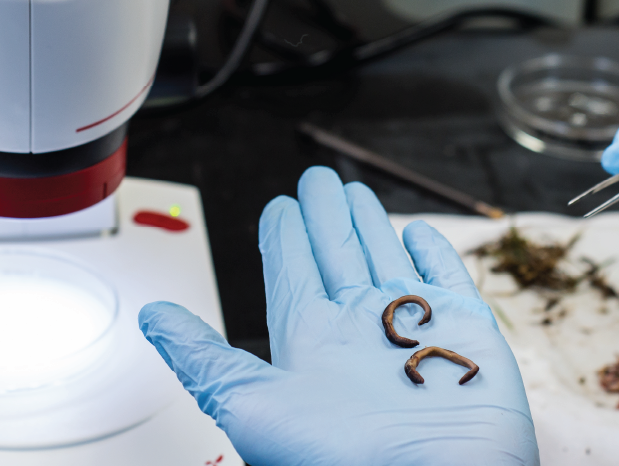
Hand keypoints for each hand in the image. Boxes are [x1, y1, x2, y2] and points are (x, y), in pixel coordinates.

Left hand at [139, 167, 536, 465]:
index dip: (283, 237)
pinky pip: (447, 278)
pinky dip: (435, 253)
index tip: (277, 208)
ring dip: (371, 223)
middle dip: (325, 215)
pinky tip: (420, 234)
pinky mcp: (467, 328)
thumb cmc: (342, 460)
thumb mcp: (248, 403)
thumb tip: (151, 317)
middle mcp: (360, 330)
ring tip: (355, 193)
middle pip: (337, 254)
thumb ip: (200, 357)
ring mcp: (414, 326)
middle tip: (315, 181)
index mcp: (310, 342)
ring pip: (386, 256)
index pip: (292, 273)